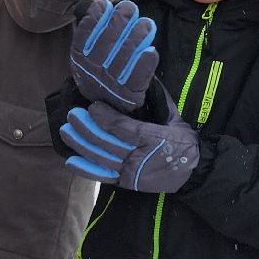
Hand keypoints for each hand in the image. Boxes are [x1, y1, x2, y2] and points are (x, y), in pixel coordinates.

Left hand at [59, 99, 200, 193]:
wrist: (193, 172)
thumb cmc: (183, 142)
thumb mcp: (175, 118)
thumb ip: (159, 99)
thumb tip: (146, 75)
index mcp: (154, 139)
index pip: (125, 129)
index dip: (106, 118)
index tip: (92, 106)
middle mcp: (141, 158)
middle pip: (108, 143)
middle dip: (87, 129)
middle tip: (72, 116)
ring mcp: (133, 172)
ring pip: (102, 159)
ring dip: (81, 145)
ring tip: (66, 132)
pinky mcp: (128, 183)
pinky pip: (104, 177)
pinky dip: (87, 170)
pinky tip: (71, 160)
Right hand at [70, 0, 158, 108]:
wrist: (106, 103)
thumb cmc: (100, 67)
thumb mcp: (87, 51)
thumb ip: (92, 32)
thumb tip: (101, 5)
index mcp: (79, 58)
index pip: (85, 35)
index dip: (95, 18)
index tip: (106, 4)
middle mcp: (93, 71)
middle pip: (108, 41)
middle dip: (120, 21)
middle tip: (130, 8)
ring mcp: (111, 83)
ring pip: (126, 55)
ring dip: (138, 36)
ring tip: (147, 23)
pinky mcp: (130, 94)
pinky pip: (138, 76)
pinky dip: (146, 63)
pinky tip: (151, 49)